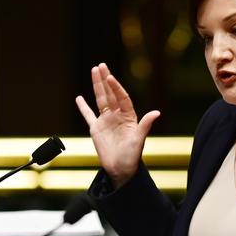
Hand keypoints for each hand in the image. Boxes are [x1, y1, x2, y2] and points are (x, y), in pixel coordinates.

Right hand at [76, 63, 159, 187]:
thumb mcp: (139, 139)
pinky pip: (88, 115)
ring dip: (97, 86)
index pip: (122, 97)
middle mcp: (117, 116)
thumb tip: (156, 113)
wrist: (121, 169)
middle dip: (105, 80)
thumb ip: (145, 125)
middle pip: (110, 94)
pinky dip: (83, 107)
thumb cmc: (132, 156)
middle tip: (101, 65)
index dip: (116, 87)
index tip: (110, 77)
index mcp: (128, 116)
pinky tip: (79, 98)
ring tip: (94, 71)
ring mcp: (106, 121)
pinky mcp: (96, 129)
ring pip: (100, 100)